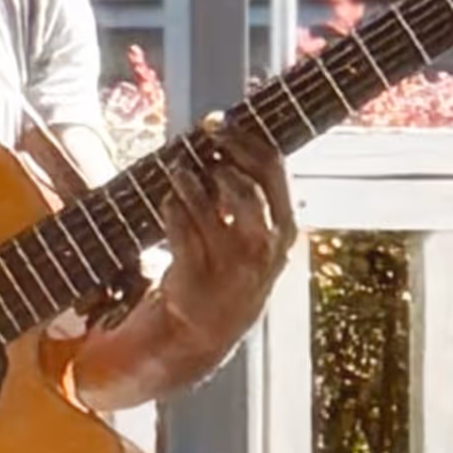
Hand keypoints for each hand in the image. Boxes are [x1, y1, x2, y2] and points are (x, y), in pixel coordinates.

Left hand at [70, 119, 295, 408]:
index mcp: (284, 230)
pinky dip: (173, 208)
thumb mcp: (254, 238)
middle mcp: (264, 247)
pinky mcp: (196, 276)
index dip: (246, 139)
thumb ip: (248, 195)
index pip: (273, 171)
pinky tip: (168, 199)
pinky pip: (182, 230)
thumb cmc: (228, 272)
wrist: (204, 332)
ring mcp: (231, 264)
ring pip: (212, 207)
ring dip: (192, 180)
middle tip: (203, 134)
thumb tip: (226, 140)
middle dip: (225, 152)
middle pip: (248, 185)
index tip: (222, 121)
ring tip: (179, 168)